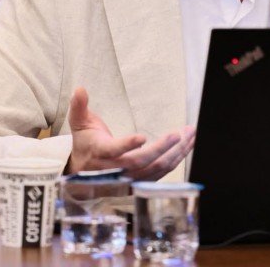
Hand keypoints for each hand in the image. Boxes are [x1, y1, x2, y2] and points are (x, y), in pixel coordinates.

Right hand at [65, 86, 195, 180]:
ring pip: (156, 168)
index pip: (114, 151)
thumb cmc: (85, 143)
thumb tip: (79, 88)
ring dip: (176, 152)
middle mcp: (115, 169)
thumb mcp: (79, 124)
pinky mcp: (141, 180)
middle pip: (141, 162)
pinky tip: (188, 145)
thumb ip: (79, 106)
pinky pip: (162, 172)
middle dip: (162, 148)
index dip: (127, 145)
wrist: (82, 173)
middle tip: (179, 134)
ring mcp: (130, 177)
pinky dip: (177, 158)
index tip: (142, 137)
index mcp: (100, 153)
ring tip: (190, 134)